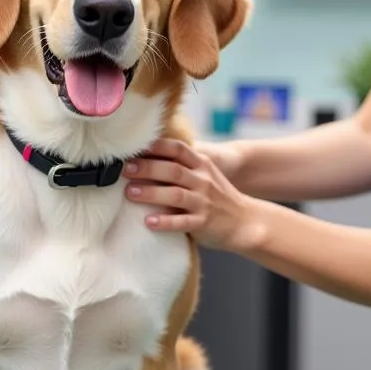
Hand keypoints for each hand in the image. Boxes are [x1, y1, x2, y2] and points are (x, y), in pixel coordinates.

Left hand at [123, 138, 258, 250]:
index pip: (178, 149)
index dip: (156, 146)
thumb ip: (183, 166)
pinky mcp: (204, 223)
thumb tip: (146, 158)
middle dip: (147, 168)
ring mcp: (204, 202)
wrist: (246, 221)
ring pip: (175, 195)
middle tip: (125, 169)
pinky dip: (165, 222)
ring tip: (130, 192)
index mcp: (202, 165)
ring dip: (151, 193)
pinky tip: (149, 222)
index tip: (135, 147)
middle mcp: (203, 181)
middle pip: (173, 170)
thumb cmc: (217, 197)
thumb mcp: (205, 175)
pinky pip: (182, 222)